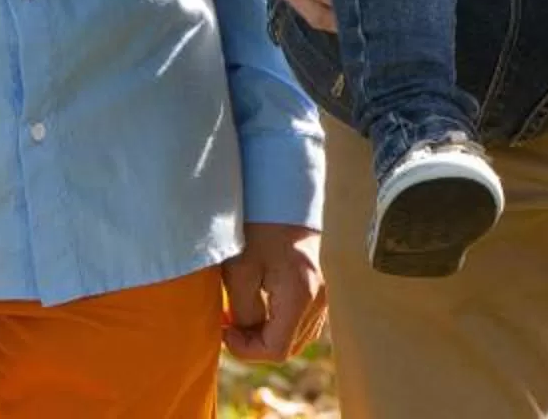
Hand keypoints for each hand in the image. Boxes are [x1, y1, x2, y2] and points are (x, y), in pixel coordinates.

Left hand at [218, 222, 326, 359]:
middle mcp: (317, 298)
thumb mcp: (240, 271)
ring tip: (242, 316)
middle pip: (288, 348)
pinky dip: (280, 324)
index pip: (275, 350)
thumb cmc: (256, 229)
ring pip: (296, 337)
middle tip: (230, 325)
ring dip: (267, 336)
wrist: (282, 196)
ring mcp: (322, 293)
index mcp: (299, 296)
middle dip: (255, 344)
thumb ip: (244, 311)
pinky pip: (302, 322)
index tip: (225, 328)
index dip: (245, 349)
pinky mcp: (318, 286)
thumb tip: (246, 333)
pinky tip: (259, 307)